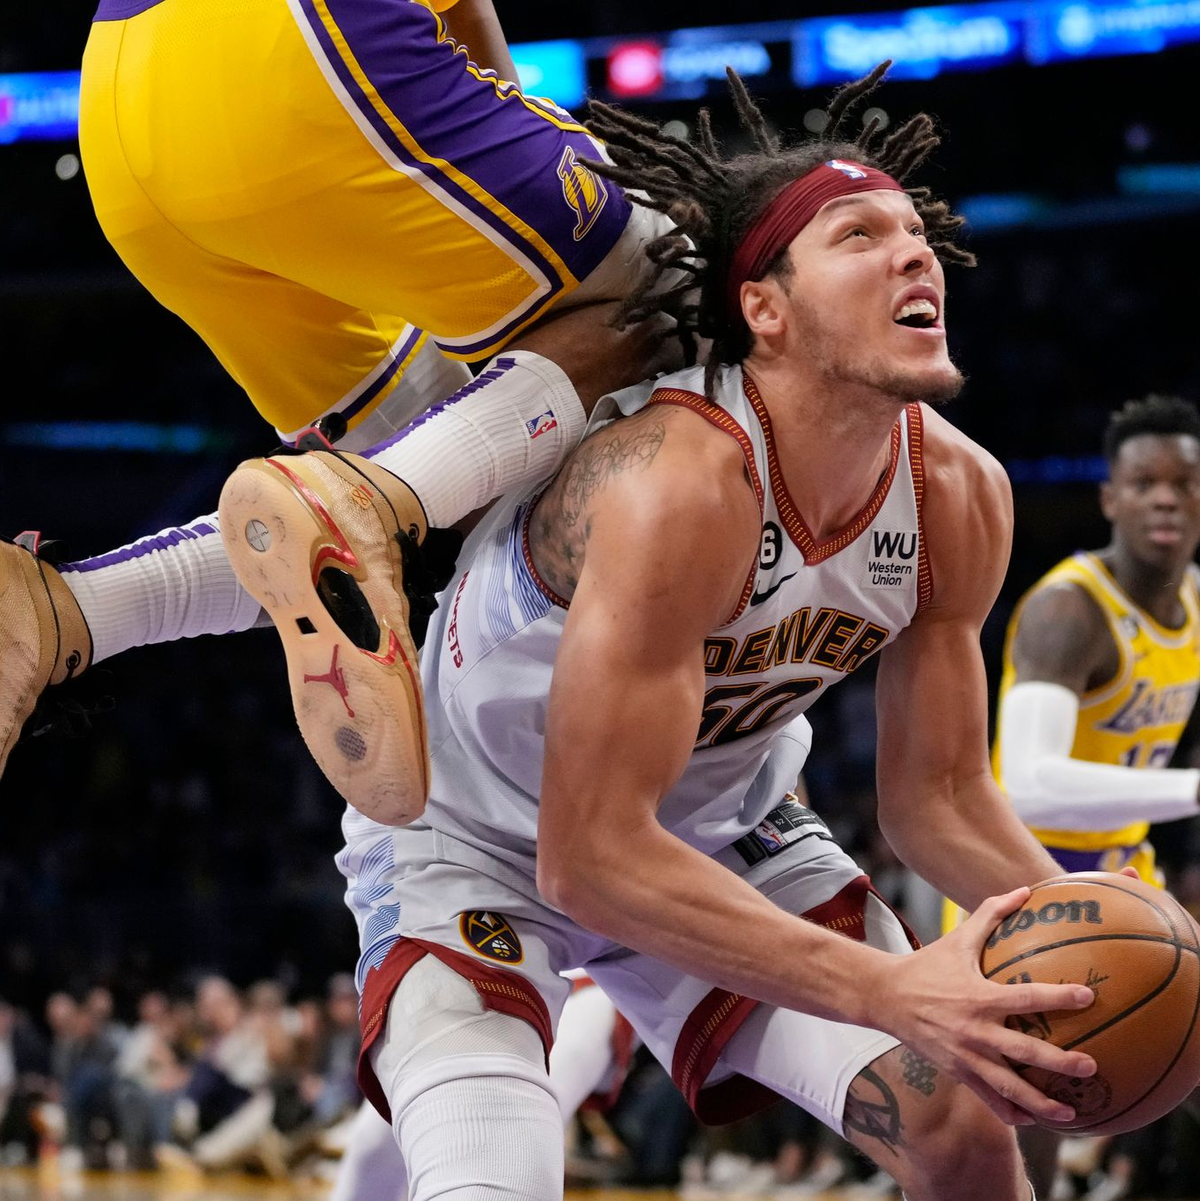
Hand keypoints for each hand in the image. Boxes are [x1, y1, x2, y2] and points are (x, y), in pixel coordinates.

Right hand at [875, 887, 1096, 1126]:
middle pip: (1024, 1051)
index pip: (1026, 997)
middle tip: (1091, 1065)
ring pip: (1009, 1086)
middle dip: (1059, 1062)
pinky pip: (988, 1099)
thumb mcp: (957, 938)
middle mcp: (975, 1030)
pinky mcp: (957, 1072)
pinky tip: (1033, 1119)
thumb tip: (1023, 890)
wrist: (885, 996)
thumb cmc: (927, 964)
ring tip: (1071, 1112)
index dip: (1058, 997)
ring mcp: (966, 1055)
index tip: (1088, 997)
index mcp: (979, 996)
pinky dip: (1011, 1112)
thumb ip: (990, 914)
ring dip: (1041, 1102)